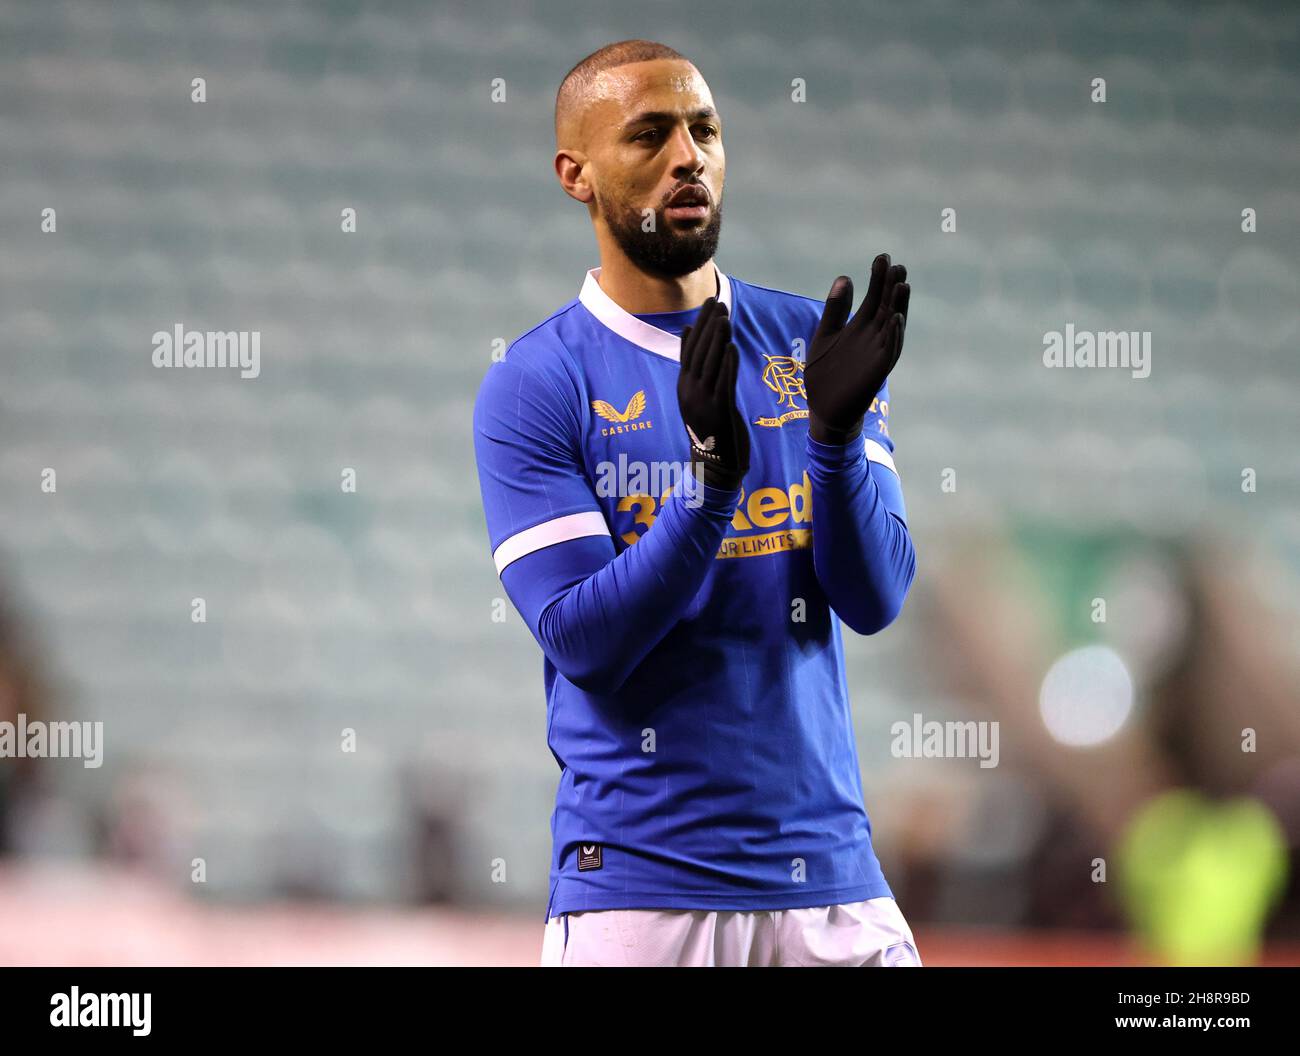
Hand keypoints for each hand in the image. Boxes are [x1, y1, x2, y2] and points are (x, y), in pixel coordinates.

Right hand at [676, 297, 749, 490]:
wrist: (714, 465)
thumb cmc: (711, 430)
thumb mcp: (698, 397)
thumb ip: (695, 368)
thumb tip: (689, 334)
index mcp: (684, 387)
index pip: (689, 350)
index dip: (699, 326)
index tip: (708, 304)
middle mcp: (690, 392)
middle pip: (699, 353)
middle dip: (708, 326)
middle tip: (717, 303)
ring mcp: (703, 402)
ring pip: (710, 365)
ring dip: (717, 340)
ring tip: (724, 318)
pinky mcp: (719, 411)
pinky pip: (723, 383)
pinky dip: (727, 364)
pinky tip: (732, 347)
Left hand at [805, 253, 909, 444]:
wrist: (824, 409)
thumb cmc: (825, 374)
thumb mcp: (826, 335)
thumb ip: (835, 309)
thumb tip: (845, 276)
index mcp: (861, 326)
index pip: (875, 297)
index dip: (878, 278)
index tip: (882, 256)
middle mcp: (874, 337)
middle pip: (887, 307)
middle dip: (892, 287)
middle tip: (897, 265)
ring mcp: (877, 353)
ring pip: (893, 326)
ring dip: (899, 306)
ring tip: (902, 285)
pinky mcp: (877, 372)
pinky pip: (889, 352)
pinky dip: (894, 336)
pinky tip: (897, 319)